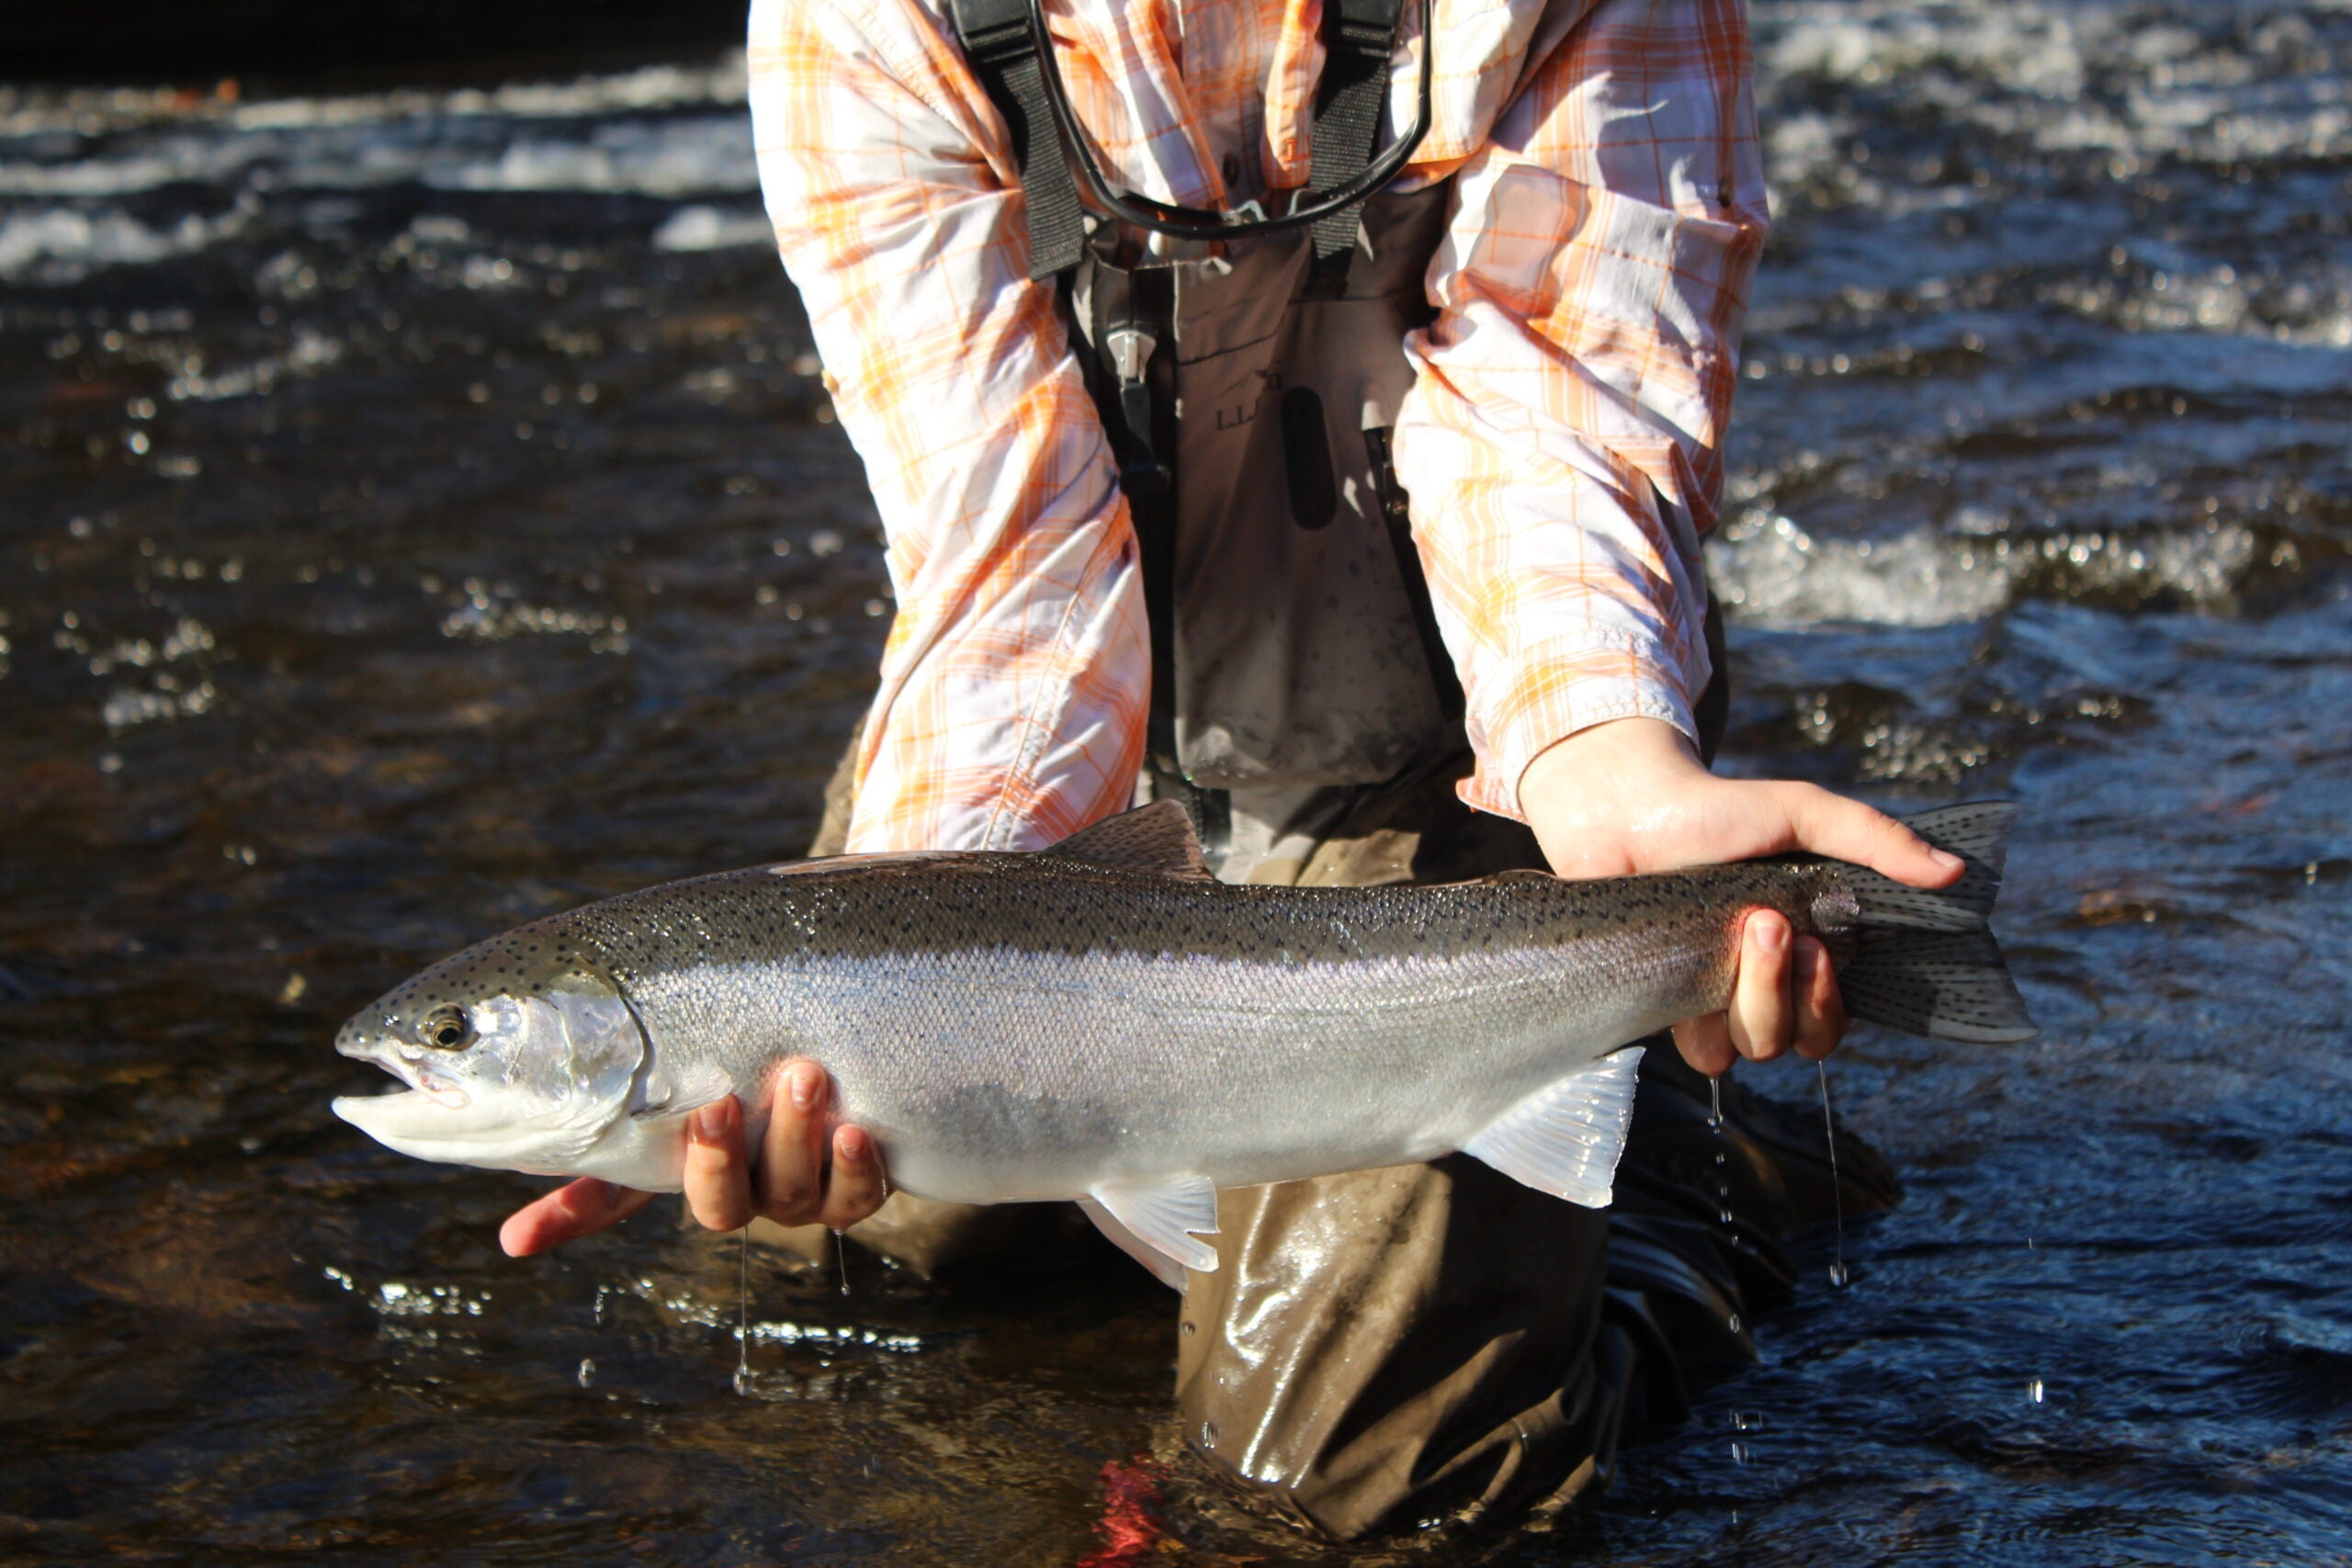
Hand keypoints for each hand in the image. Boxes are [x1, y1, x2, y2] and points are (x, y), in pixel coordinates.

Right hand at [498, 1060, 889, 1256]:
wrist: (872, 1047)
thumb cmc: (772, 1045)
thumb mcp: (706, 1045)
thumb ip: (646, 1053)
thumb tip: (522, 1057)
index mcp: (685, 1160)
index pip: (610, 1198)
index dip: (563, 1217)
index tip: (514, 1239)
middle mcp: (738, 1187)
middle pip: (717, 1205)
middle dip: (717, 1160)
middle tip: (720, 1102)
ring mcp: (797, 1193)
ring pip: (789, 1196)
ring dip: (794, 1141)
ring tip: (804, 1078)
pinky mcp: (856, 1188)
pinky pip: (856, 1198)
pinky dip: (854, 1169)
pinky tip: (853, 1130)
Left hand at [1517, 717, 1962, 1075]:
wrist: (1622, 808)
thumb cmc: (1714, 810)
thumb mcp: (1801, 813)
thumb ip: (1875, 841)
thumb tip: (1952, 873)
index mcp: (1801, 953)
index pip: (1835, 1017)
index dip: (1832, 1000)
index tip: (1821, 947)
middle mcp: (1758, 986)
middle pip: (1798, 1040)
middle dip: (1789, 992)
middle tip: (1770, 925)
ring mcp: (1707, 999)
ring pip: (1749, 1049)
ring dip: (1752, 998)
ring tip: (1736, 929)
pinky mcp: (1659, 1005)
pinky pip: (1693, 1049)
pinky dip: (1695, 1018)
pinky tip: (1684, 963)